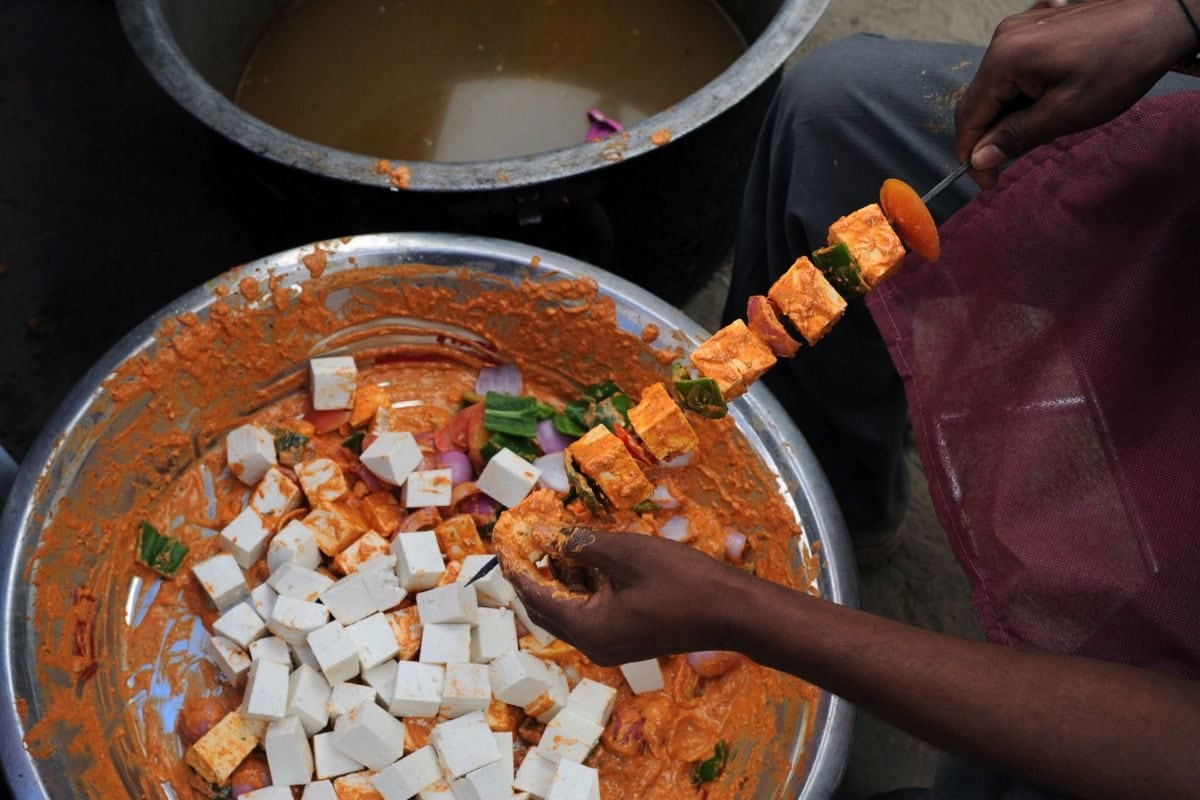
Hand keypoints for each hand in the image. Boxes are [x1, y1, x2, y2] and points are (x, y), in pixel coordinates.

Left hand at [508, 528, 754, 665]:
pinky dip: (581, 590)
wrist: (732, 611)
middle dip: (532, 575)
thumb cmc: (681, 580)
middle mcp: (592, 647)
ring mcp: (610, 647)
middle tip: (524, 541)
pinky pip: (590, 615)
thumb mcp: (625, 553)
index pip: (535, 597)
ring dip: (558, 580)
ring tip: (555, 543)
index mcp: (587, 629)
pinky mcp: (626, 641)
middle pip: (546, 611)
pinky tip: (587, 561)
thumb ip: (578, 544)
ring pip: (568, 612)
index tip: (505, 539)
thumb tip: (540, 533)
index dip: (517, 566)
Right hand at [956, 0, 1198, 187]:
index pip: (969, 116)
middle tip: (1015, 161)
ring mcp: (1020, 28)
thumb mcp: (1066, 113)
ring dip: (1011, 113)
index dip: (973, 154)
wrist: (1163, 19)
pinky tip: (1050, 99)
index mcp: (1004, 59)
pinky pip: (1015, 67)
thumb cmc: (1120, 65)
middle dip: (992, 134)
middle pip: (981, 99)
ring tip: (1046, 125)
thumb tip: (979, 158)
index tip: (988, 181)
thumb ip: (1016, 137)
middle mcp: (1003, 39)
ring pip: (999, 85)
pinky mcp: (1036, 25)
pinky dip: (1024, 92)